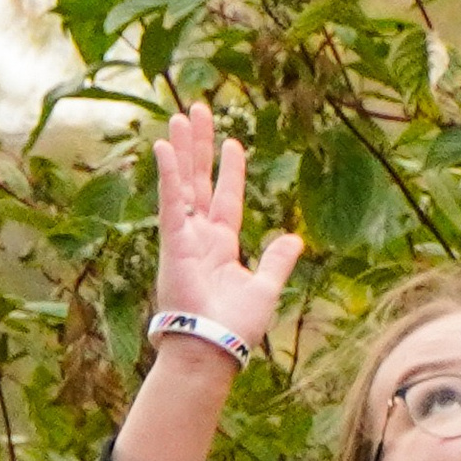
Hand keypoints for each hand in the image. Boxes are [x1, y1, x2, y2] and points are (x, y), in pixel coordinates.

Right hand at [152, 103, 302, 347]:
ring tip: (181, 115)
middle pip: (200, 180)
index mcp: (222, 246)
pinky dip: (168, 175)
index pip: (227, 198)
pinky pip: (171, 202)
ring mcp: (184, 237)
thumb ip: (277, 260)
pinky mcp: (173, 242)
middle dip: (200, 146)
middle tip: (197, 111)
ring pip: (184, 183)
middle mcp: (200, 236)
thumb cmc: (235, 328)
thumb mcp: (265, 288)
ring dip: (183, 149)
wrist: (213, 348)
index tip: (232, 142)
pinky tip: (165, 147)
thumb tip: (295, 237)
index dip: (229, 170)